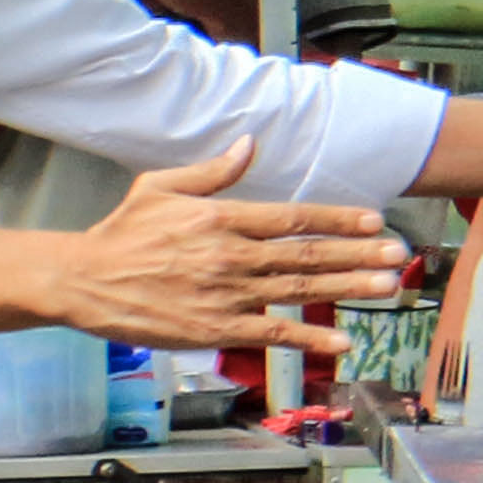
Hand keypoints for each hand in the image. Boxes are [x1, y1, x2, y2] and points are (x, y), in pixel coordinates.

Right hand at [47, 140, 412, 358]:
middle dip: (358, 254)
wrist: (83, 281)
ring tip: (387, 286)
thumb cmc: (122, 233)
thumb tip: (249, 143)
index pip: (292, 218)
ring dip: (347, 288)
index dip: (337, 219)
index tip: (373, 220)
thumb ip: (212, 170)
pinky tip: (344, 339)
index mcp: (220, 218)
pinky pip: (272, 334)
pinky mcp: (215, 329)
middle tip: (399, 255)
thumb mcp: (161, 186)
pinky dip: (310, 338)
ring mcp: (225, 295)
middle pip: (306, 255)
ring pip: (298, 291)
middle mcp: (230, 256)